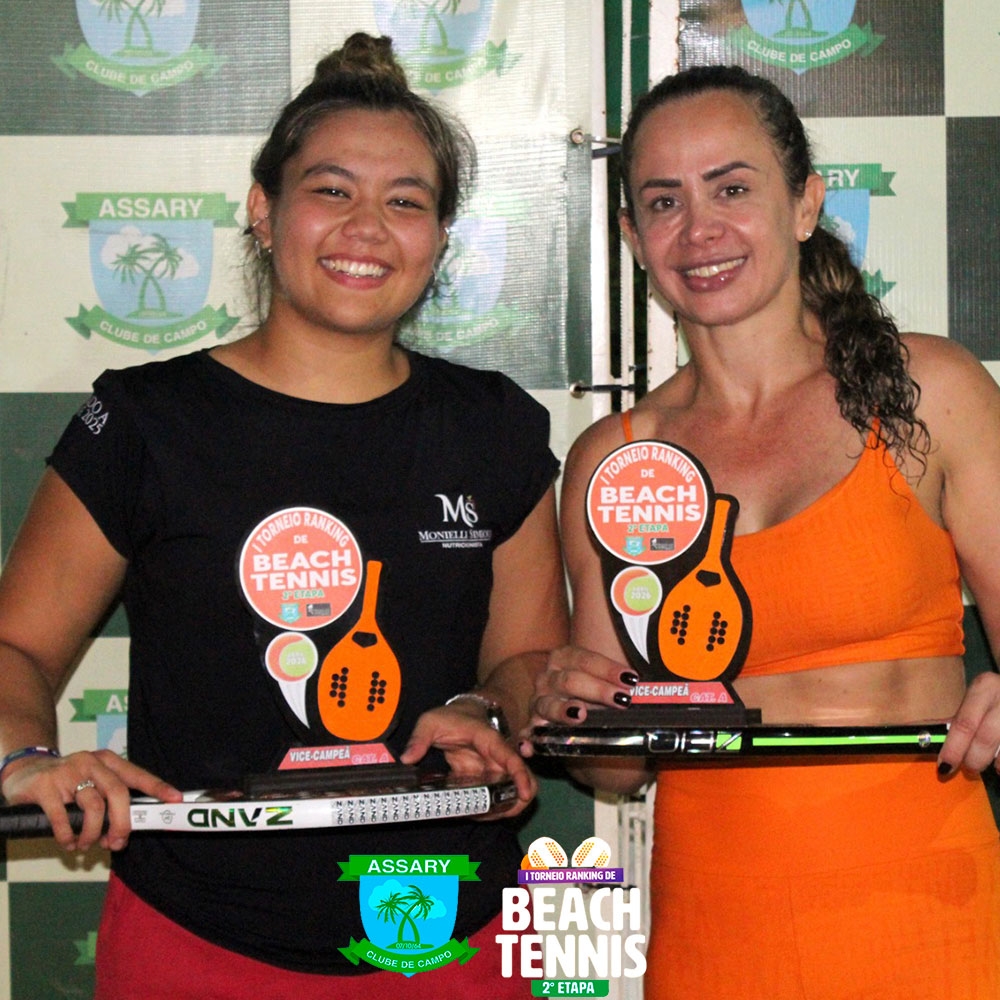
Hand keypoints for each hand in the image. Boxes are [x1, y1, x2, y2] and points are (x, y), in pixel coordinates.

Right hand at [1, 749, 181, 852]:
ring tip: (86, 844)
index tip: (176, 800)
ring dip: (92, 834)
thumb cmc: (69, 782)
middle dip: (122, 823)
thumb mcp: (93, 783)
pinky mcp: (46, 786)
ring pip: (93, 807)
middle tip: (117, 843)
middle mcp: (91, 763)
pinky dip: (68, 836)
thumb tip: (127, 831)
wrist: (27, 770)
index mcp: (108, 761)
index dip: (158, 788)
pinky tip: (69, 843)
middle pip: (118, 793)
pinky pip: (62, 818)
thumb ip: (111, 801)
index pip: (137, 775)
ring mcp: (68, 772)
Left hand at [400, 703, 535, 816]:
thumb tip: (408, 759)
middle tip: (495, 814)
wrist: (462, 713)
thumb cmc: (451, 716)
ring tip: (477, 815)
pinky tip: (472, 812)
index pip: (510, 759)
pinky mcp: (484, 780)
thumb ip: (419, 738)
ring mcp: (493, 770)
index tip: (524, 794)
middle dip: (516, 802)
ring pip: (510, 793)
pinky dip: (488, 809)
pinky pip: (492, 798)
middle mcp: (497, 758)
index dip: (520, 777)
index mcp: (489, 741)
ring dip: (501, 809)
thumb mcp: (431, 721)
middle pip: (522, 782)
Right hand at [521, 645, 637, 745]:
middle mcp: (548, 678)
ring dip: (563, 710)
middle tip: (622, 700)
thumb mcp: (605, 682)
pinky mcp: (532, 727)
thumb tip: (647, 685)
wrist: (575, 709)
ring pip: (548, 704)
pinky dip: (528, 740)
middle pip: (569, 680)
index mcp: (564, 658)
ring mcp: (538, 702)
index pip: (584, 659)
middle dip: (598, 690)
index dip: (608, 668)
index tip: (631, 679)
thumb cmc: (594, 692)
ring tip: (580, 715)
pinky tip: (529, 747)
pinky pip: (528, 734)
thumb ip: (622, 682)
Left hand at [938, 671, 999, 775]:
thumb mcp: (979, 699)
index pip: (964, 723)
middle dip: (974, 760)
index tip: (944, 766)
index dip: (953, 749)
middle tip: (970, 768)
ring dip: (996, 764)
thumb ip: (963, 720)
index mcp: (984, 687)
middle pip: (985, 739)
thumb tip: (936, 745)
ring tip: (994, 766)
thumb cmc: (997, 697)